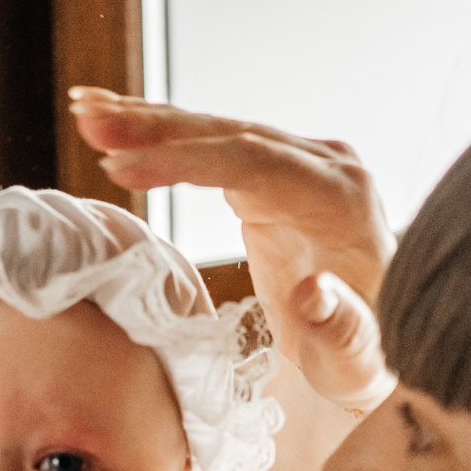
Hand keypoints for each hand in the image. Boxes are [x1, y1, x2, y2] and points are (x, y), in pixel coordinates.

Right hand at [70, 89, 396, 407]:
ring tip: (87, 111)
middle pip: (231, 134)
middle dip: (156, 127)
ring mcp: (300, 167)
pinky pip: (215, 150)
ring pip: (218, 133)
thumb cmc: (369, 357)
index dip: (186, 162)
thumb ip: (341, 328)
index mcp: (341, 199)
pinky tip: (120, 125)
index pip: (255, 162)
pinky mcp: (276, 178)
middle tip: (89, 120)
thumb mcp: (358, 359)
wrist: (383, 344)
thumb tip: (312, 293)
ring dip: (150, 122)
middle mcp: (324, 168)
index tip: (124, 168)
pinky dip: (165, 140)